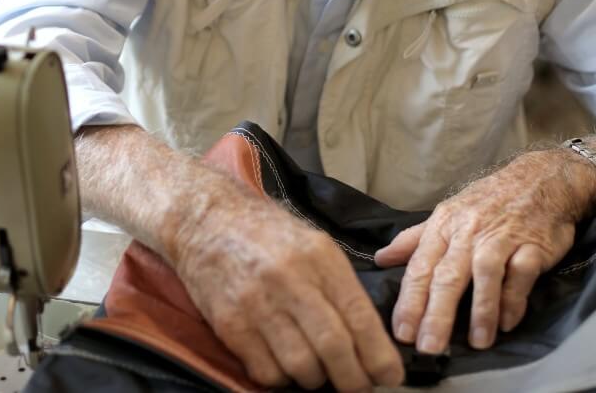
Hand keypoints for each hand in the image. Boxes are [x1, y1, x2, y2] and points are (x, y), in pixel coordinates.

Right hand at [170, 190, 404, 390]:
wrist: (205, 219)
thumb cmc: (266, 233)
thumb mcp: (313, 244)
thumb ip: (340, 286)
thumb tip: (370, 338)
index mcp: (319, 257)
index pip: (359, 317)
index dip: (379, 355)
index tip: (390, 375)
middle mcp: (290, 280)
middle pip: (333, 348)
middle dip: (353, 380)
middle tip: (359, 386)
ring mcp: (257, 304)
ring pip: (301, 367)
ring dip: (316, 380)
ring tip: (317, 372)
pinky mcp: (230, 324)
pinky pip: (266, 372)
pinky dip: (281, 378)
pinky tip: (283, 363)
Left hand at [374, 149, 595, 354]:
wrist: (541, 178)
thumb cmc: (488, 200)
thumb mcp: (447, 213)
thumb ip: (414, 239)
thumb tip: (381, 258)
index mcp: (444, 225)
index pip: (420, 266)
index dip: (410, 300)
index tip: (401, 331)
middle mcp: (469, 232)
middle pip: (448, 275)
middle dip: (436, 313)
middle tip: (428, 346)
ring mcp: (502, 238)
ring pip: (485, 274)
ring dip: (481, 310)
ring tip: (477, 342)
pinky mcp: (533, 245)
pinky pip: (521, 274)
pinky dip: (514, 299)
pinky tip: (507, 323)